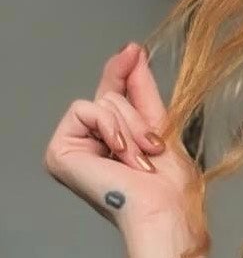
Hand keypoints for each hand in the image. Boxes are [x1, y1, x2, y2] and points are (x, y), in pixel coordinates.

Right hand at [43, 42, 197, 236]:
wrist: (165, 208)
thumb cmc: (168, 185)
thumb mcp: (158, 125)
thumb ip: (141, 89)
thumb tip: (131, 51)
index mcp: (111, 143)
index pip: (113, 97)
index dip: (122, 73)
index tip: (135, 50)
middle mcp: (88, 145)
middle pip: (110, 96)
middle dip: (137, 119)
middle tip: (152, 148)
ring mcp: (72, 148)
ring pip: (101, 102)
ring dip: (130, 129)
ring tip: (140, 160)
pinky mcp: (59, 152)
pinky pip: (85, 109)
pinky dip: (110, 127)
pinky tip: (119, 154)